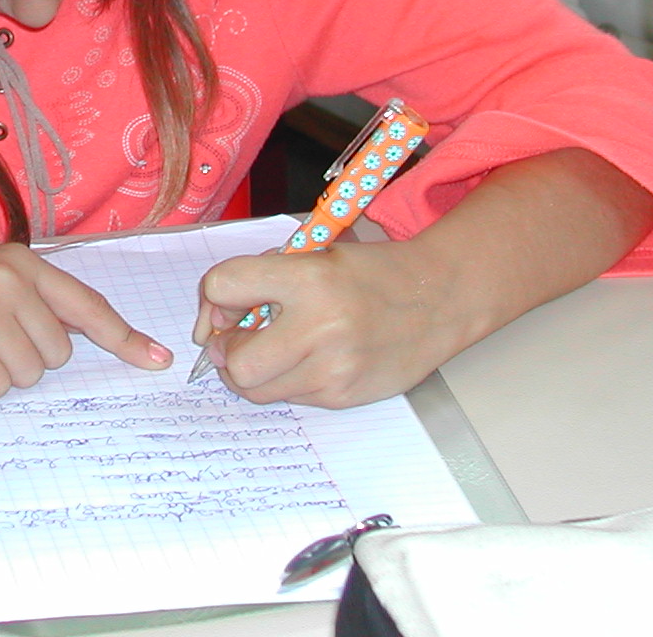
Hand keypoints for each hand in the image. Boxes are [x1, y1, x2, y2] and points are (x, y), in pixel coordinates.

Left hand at [193, 241, 471, 408]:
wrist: (438, 299)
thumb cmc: (369, 273)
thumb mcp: (315, 254)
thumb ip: (263, 278)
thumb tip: (216, 322)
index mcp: (308, 278)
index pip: (223, 286)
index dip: (214, 297)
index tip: (227, 303)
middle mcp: (320, 327)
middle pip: (235, 361)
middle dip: (227, 350)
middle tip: (239, 339)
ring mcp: (333, 369)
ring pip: (256, 389)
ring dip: (252, 371)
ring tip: (272, 350)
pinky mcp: (343, 397)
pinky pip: (291, 398)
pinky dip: (287, 381)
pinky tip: (308, 360)